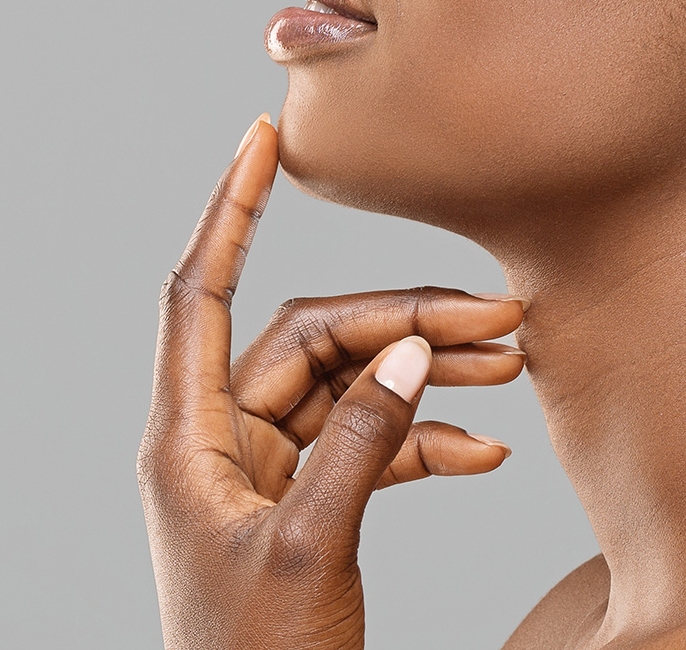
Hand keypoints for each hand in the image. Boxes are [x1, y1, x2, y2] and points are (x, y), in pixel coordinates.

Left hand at [137, 114, 526, 649]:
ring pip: (347, 381)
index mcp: (188, 434)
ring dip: (422, 372)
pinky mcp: (307, 489)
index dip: (231, 210)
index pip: (199, 290)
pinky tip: (480, 449)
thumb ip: (360, 442)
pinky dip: (420, 437)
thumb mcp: (311, 547)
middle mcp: (222, 432)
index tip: (259, 142)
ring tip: (501, 368)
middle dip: (399, 321)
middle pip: (312, 338)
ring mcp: (267, 459)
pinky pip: (366, 437)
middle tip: (490, 319)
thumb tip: (410, 356)